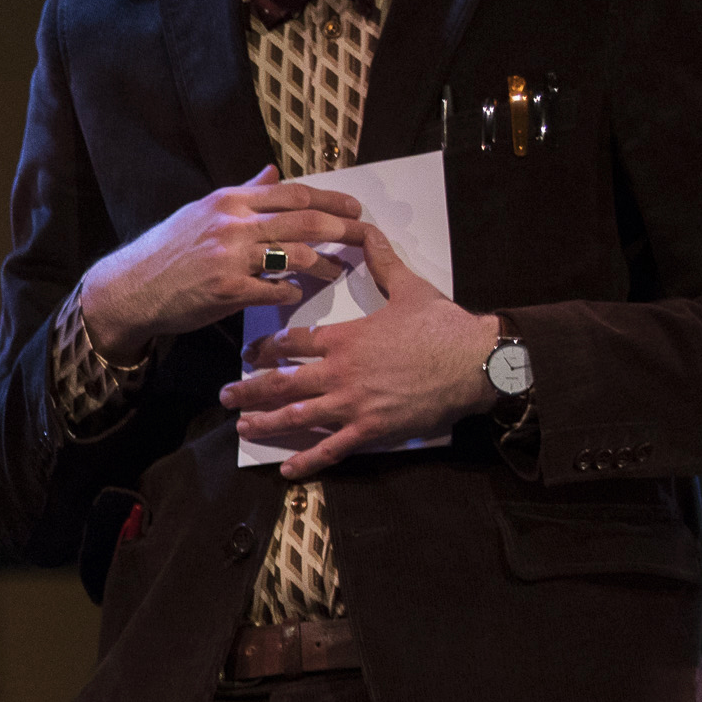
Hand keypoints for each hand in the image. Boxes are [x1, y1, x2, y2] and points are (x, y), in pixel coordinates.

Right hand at [77, 166, 366, 355]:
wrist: (129, 288)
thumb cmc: (167, 251)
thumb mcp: (202, 212)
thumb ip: (243, 193)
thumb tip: (273, 172)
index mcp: (229, 201)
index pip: (293, 194)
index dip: (330, 201)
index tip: (353, 208)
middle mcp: (232, 224)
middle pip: (304, 221)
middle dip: (340, 228)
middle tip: (361, 236)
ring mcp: (230, 258)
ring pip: (296, 255)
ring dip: (323, 265)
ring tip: (335, 270)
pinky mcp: (227, 290)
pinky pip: (275, 290)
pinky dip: (292, 292)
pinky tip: (296, 294)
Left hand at [219, 221, 500, 478]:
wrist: (476, 360)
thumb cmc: (444, 325)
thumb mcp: (409, 287)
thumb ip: (382, 262)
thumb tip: (368, 231)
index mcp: (344, 339)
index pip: (290, 343)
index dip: (265, 349)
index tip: (249, 354)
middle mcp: (340, 373)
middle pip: (281, 383)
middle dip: (249, 390)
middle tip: (226, 394)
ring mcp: (353, 404)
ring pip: (297, 417)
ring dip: (264, 423)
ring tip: (242, 427)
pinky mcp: (371, 430)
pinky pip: (331, 449)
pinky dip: (307, 461)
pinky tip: (286, 470)